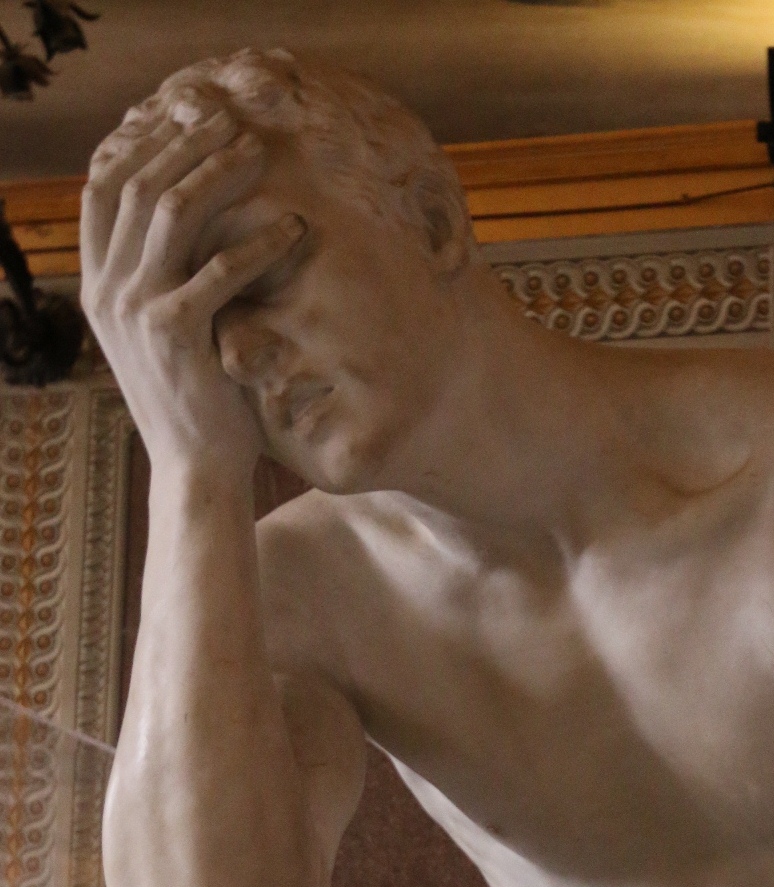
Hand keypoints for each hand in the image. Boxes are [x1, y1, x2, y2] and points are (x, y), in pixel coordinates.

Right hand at [80, 109, 305, 474]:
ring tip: (260, 155)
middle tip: (234, 121)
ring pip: (172, 210)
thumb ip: (160, 275)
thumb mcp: (161, 327)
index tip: (183, 116)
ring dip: (219, 173)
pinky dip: (260, 242)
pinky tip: (294, 228)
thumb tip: (188, 216)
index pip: (102, 187)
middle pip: (137, 183)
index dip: (140, 141)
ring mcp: (135, 310)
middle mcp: (106, 290)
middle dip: (185, 141)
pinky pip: (219, 268)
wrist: (195, 462)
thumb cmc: (192, 392)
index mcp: (98, 284)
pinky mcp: (175, 333)